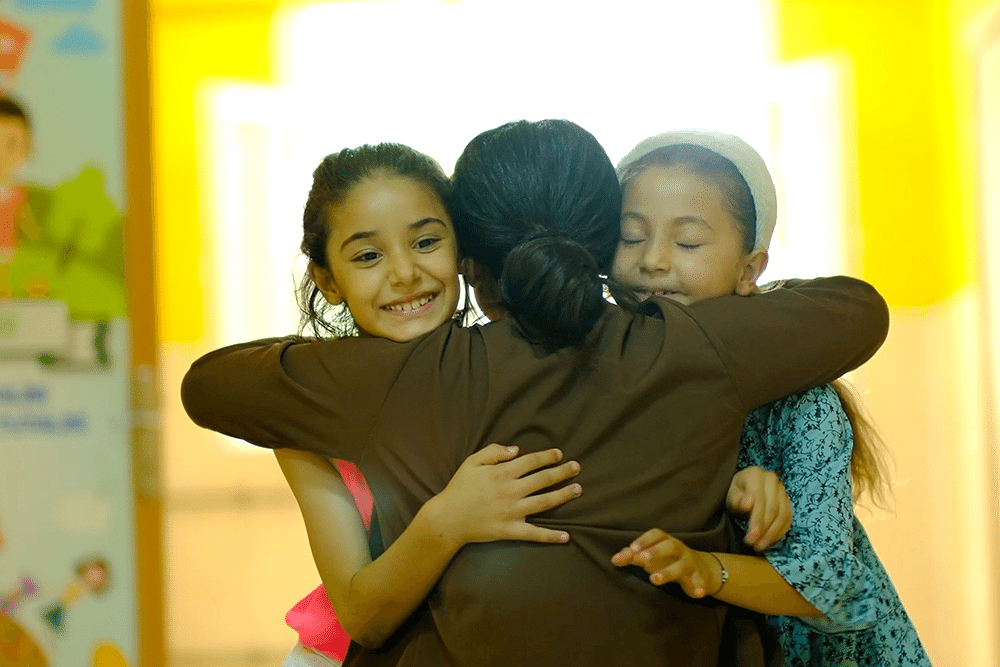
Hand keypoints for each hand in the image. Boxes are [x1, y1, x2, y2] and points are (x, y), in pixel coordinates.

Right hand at [425, 443, 581, 547]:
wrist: (448, 519)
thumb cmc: (459, 488)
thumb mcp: (472, 462)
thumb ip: (493, 452)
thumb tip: (516, 450)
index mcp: (502, 473)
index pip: (531, 461)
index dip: (547, 456)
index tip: (559, 454)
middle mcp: (511, 491)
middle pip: (543, 479)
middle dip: (562, 472)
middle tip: (576, 467)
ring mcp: (513, 512)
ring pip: (545, 502)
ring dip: (564, 495)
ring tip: (578, 489)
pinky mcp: (511, 530)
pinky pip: (534, 533)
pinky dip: (551, 536)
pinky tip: (566, 536)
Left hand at [611, 529, 721, 597]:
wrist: (701, 568)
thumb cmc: (668, 559)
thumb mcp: (652, 555)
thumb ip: (633, 556)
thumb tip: (614, 559)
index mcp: (666, 540)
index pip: (655, 535)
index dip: (644, 540)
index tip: (632, 549)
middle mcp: (679, 549)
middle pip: (669, 546)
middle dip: (655, 552)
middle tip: (641, 560)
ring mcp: (689, 562)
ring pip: (681, 565)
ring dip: (668, 572)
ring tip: (654, 579)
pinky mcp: (699, 577)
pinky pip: (700, 581)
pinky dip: (699, 586)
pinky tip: (697, 593)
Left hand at [726, 466, 790, 551]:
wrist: (744, 488)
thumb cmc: (736, 492)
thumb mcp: (731, 495)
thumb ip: (737, 499)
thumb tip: (748, 504)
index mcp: (755, 474)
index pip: (759, 499)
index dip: (756, 520)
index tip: (751, 537)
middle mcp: (771, 479)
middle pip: (772, 508)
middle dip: (764, 529)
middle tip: (754, 544)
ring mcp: (782, 489)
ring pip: (783, 515)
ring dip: (773, 533)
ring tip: (760, 546)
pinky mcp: (787, 501)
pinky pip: (788, 519)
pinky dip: (780, 532)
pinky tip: (770, 540)